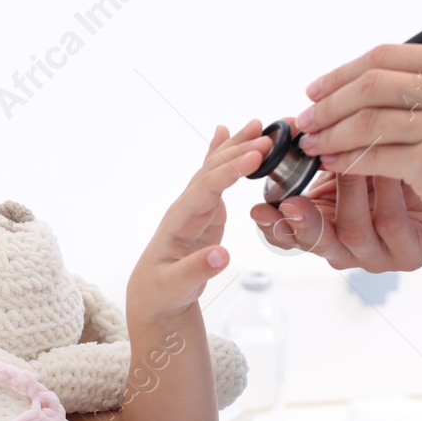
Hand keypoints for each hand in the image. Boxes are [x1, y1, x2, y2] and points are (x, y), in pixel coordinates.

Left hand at [127, 121, 273, 322]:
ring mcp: (196, 208)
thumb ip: (197, 270)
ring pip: (215, 170)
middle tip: (266, 136)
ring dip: (234, 147)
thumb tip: (222, 255)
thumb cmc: (162, 292)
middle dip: (237, 152)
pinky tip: (226, 136)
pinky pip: (217, 180)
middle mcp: (186, 208)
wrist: (155, 295)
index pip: (206, 189)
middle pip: (211, 172)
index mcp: (179, 222)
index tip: (254, 157)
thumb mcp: (176, 287)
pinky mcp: (206, 213)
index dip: (230, 171)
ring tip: (255, 125)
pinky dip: (223, 158)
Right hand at [249, 119, 421, 272]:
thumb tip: (293, 123)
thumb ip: (323, 147)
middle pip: (318, 243)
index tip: (258, 210)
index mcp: (326, 227)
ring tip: (354, 157)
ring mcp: (380, 254)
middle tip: (292, 203)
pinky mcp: (411, 253)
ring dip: (349, 190)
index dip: (272, 225)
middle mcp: (349, 247)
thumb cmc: (398, 158)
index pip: (290, 234)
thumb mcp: (352, 153)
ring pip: (352, 231)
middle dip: (302, 221)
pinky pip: (391, 224)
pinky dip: (386, 192)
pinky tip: (392, 165)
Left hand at [278, 42, 421, 273]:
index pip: (387, 54)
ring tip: (312, 144)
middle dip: (327, 101)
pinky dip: (345, 160)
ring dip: (329, 132)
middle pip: (371, 81)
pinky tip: (334, 166)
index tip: (317, 88)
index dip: (342, 71)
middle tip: (306, 118)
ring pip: (365, 119)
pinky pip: (372, 156)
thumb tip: (366, 83)